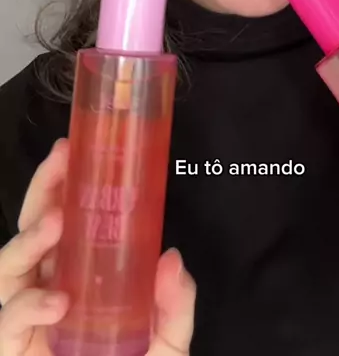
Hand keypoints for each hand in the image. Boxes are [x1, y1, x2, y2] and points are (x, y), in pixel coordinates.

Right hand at [0, 139, 195, 355]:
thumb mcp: (164, 348)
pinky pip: (8, 321)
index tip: (76, 151)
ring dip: (27, 240)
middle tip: (61, 159)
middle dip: (42, 192)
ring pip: (7, 270)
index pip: (65, 225)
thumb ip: (174, 310)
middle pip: (31, 232)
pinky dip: (28, 308)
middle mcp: (45, 293)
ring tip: (55, 222)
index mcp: (76, 280)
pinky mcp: (10, 350)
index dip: (65, 187)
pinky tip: (56, 301)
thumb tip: (172, 258)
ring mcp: (24, 324)